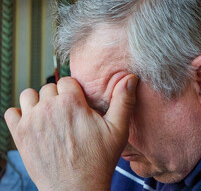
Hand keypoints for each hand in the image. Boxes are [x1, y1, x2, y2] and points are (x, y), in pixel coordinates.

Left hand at [4, 75, 137, 190]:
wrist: (76, 189)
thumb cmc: (99, 159)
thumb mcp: (118, 129)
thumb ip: (123, 100)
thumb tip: (131, 78)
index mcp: (71, 102)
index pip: (67, 80)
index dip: (74, 91)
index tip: (78, 102)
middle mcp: (49, 107)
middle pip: (49, 87)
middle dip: (58, 96)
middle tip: (67, 112)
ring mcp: (31, 121)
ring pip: (29, 95)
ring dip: (38, 101)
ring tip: (50, 114)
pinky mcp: (20, 135)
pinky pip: (11, 112)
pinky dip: (20, 114)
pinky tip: (33, 122)